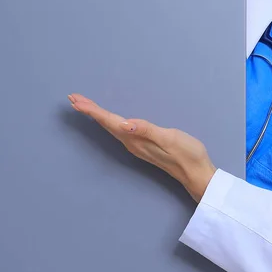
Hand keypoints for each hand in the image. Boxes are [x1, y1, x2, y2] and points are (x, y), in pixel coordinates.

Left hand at [68, 93, 215, 203]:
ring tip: (85, 106)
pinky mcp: (144, 146)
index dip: (93, 111)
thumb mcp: (170, 138)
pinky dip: (109, 121)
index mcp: (136, 139)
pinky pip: (120, 131)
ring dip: (97, 116)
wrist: (197, 173)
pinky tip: (110, 120)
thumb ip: (148, 130)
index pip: (110, 121)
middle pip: (106, 125)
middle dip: (89, 111)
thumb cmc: (187, 154)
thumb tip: (126, 124)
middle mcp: (133, 143)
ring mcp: (137, 146)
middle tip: (73, 98)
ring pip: (111, 128)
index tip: (76, 101)